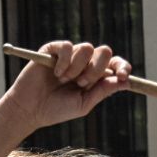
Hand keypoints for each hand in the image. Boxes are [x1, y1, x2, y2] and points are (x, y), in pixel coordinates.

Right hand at [4, 41, 131, 132]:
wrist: (31, 109)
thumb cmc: (57, 109)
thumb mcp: (84, 104)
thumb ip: (102, 91)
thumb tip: (126, 82)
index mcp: (94, 76)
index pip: (115, 64)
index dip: (122, 66)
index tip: (124, 76)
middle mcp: (84, 63)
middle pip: (104, 51)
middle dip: (97, 69)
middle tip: (82, 83)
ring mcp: (69, 55)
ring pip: (87, 48)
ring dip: (78, 68)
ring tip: (64, 81)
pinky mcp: (53, 49)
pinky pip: (68, 46)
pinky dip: (64, 62)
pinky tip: (56, 74)